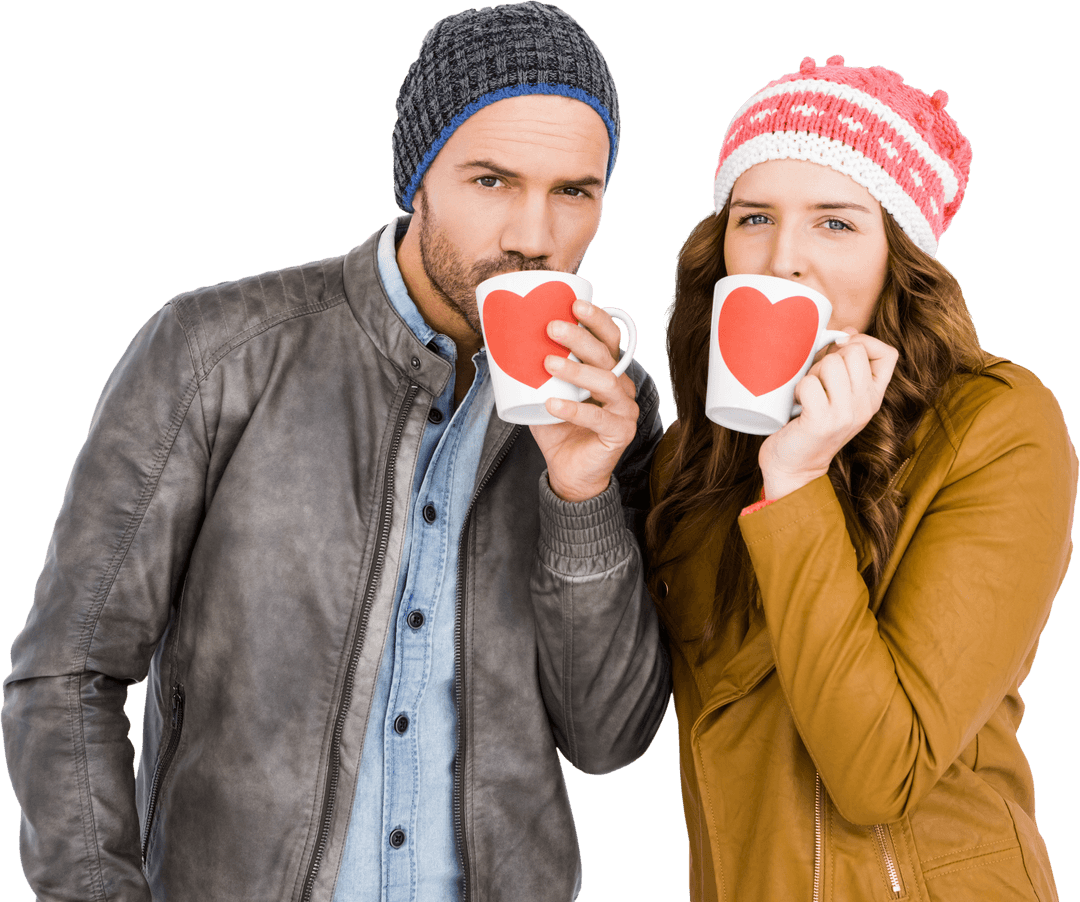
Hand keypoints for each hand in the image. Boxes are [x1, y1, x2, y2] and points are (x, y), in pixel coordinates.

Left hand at [530, 301, 638, 502]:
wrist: (569, 470)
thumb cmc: (558, 426)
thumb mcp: (544, 391)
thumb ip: (532, 369)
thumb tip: (496, 340)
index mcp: (608, 370)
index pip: (610, 337)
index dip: (596, 318)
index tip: (573, 304)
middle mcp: (622, 386)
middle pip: (606, 355)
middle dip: (579, 337)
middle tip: (551, 328)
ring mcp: (625, 409)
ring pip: (606, 382)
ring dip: (576, 370)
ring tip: (548, 363)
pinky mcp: (620, 433)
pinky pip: (598, 418)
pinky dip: (574, 409)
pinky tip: (552, 404)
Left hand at [759, 330, 898, 499]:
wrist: (793, 467)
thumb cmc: (809, 423)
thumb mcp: (837, 395)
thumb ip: (845, 366)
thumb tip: (848, 332)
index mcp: (874, 397)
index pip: (889, 354)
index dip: (864, 342)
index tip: (841, 351)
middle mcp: (866, 406)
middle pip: (854, 351)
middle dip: (829, 357)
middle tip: (817, 380)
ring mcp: (846, 415)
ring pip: (832, 363)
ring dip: (812, 373)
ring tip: (807, 394)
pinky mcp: (822, 421)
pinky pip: (810, 384)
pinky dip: (798, 389)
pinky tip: (797, 405)